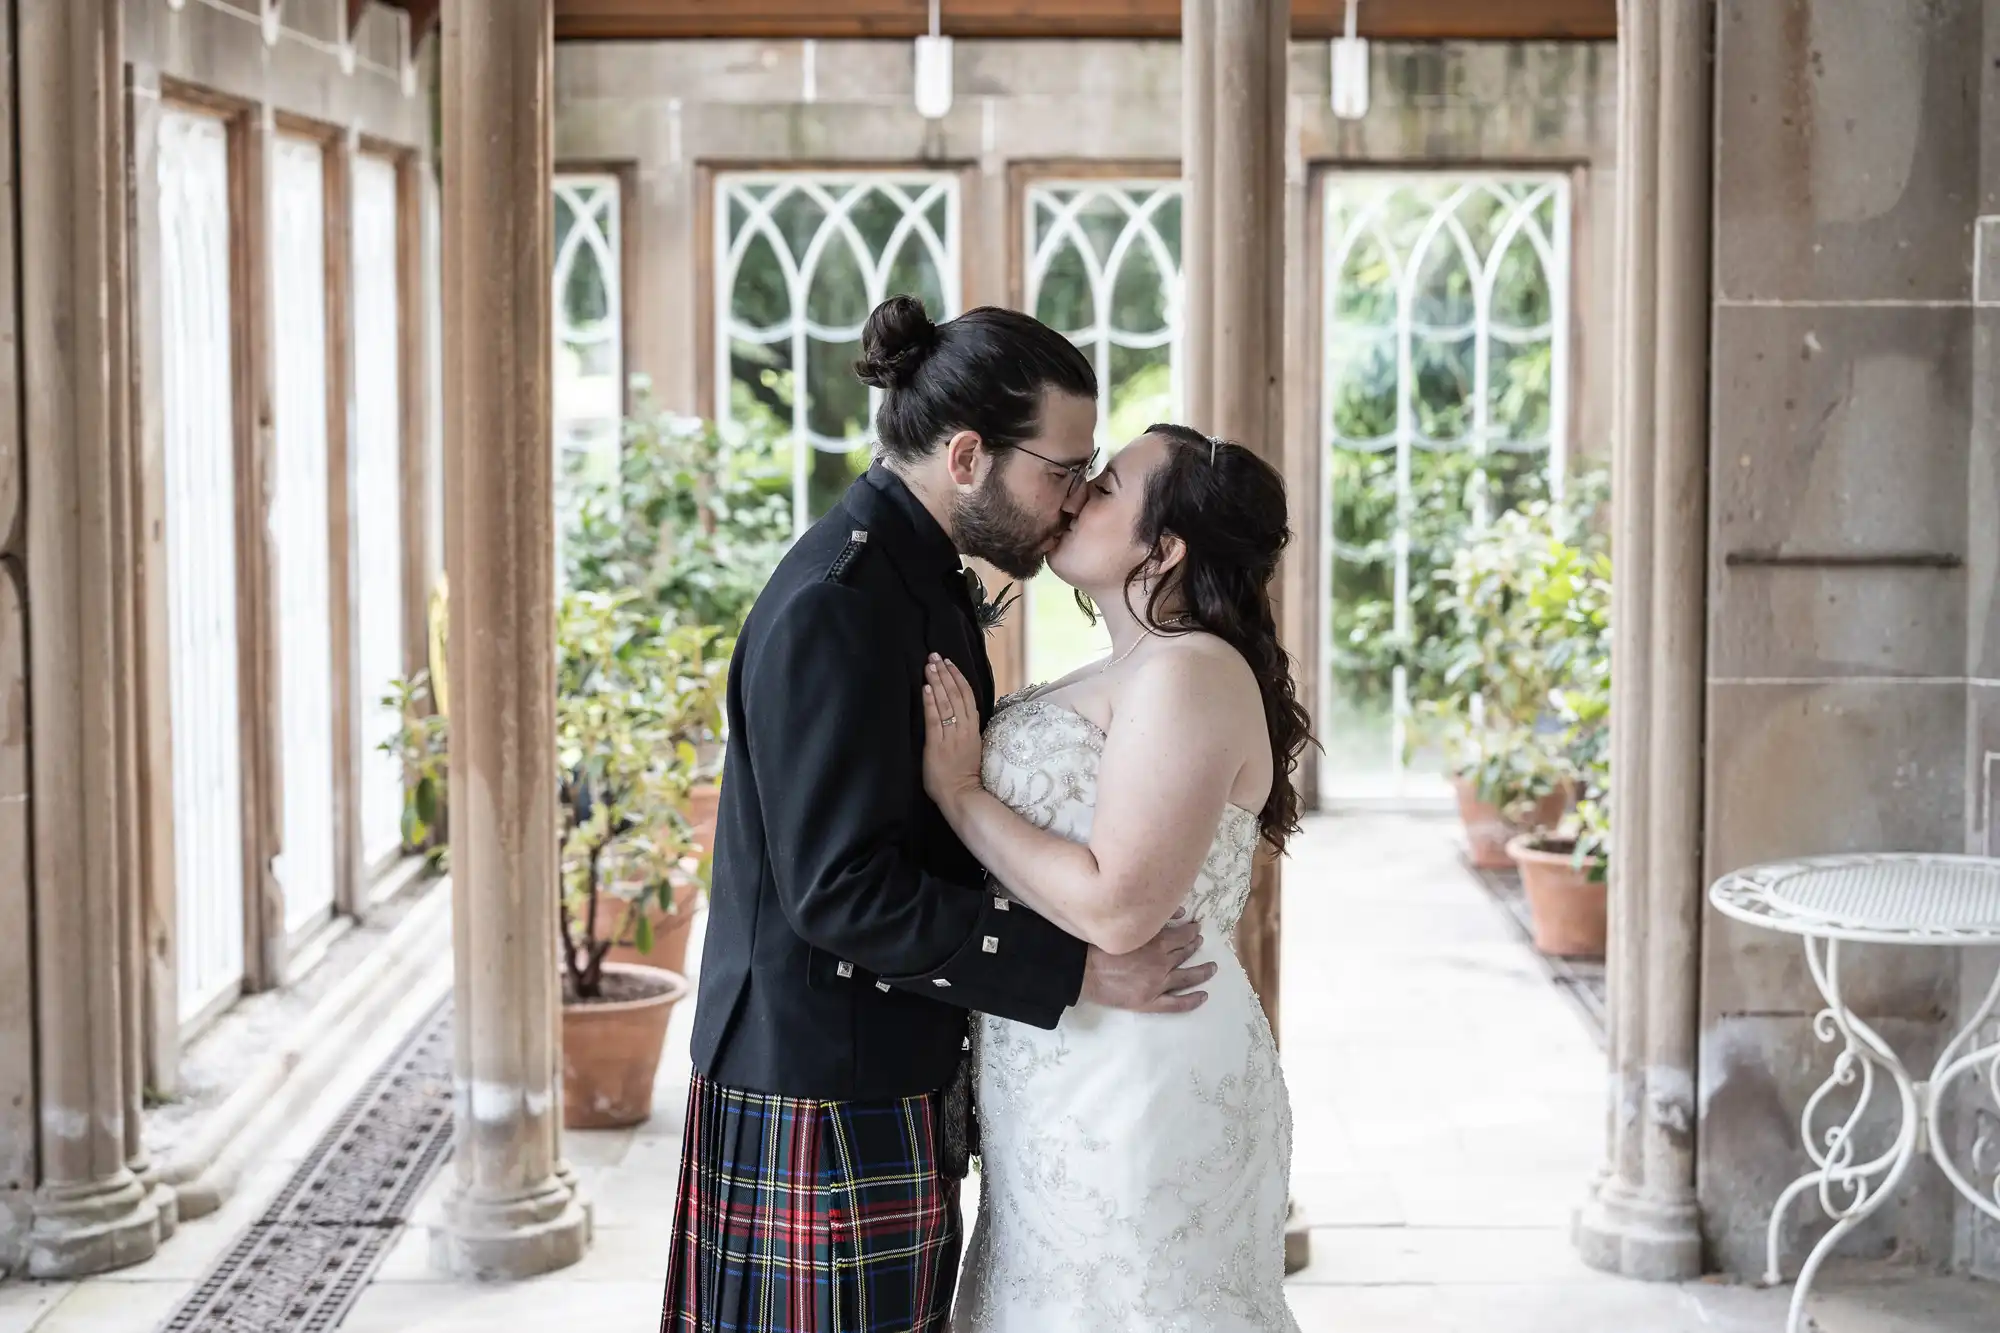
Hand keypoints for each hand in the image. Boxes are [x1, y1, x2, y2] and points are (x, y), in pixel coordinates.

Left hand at [922, 655, 984, 812]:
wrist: (961, 795)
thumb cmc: (964, 776)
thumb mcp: (971, 748)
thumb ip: (966, 731)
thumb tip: (959, 716)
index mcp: (973, 729)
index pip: (967, 697)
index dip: (958, 678)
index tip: (949, 663)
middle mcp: (964, 729)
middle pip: (956, 694)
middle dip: (945, 673)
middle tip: (935, 656)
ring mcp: (951, 736)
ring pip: (946, 703)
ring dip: (937, 682)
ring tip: (929, 665)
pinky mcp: (937, 745)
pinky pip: (935, 719)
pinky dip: (930, 702)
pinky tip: (926, 688)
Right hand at [1080, 914, 1215, 1013]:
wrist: (1083, 971)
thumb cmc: (1100, 944)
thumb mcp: (1128, 926)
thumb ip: (1154, 920)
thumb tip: (1180, 912)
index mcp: (1157, 943)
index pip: (1182, 935)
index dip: (1191, 930)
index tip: (1196, 927)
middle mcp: (1162, 963)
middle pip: (1185, 953)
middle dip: (1194, 946)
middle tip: (1200, 941)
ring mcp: (1157, 985)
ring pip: (1187, 977)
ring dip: (1202, 971)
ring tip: (1212, 967)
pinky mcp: (1149, 1002)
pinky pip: (1176, 1004)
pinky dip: (1192, 1001)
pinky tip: (1203, 996)